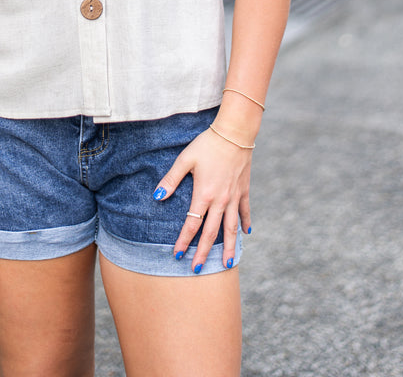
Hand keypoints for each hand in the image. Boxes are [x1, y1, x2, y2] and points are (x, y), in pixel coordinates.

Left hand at [154, 127, 251, 272]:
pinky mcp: (244, 190)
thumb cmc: (207, 144)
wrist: (235, 133)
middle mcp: (220, 200)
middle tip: (198, 269)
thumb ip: (171, 179)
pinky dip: (245, 223)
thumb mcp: (185, 159)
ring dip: (229, 247)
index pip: (192, 224)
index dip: (184, 241)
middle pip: (212, 232)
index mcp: (204, 194)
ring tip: (228, 264)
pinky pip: (245, 211)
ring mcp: (234, 197)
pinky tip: (246, 233)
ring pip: (231, 228)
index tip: (178, 255)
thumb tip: (157, 197)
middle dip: (204, 253)